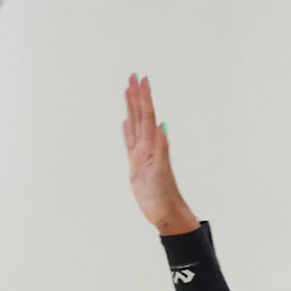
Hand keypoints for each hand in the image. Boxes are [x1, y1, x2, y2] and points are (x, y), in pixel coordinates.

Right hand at [123, 74, 200, 234]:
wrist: (165, 213)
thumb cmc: (164, 195)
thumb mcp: (161, 171)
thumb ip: (161, 148)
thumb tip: (161, 125)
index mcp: (153, 145)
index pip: (148, 115)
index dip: (145, 97)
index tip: (142, 79)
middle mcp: (148, 146)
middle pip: (140, 115)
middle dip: (137, 96)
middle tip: (133, 76)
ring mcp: (142, 155)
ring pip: (134, 125)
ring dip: (131, 108)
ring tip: (127, 92)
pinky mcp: (136, 165)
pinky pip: (129, 143)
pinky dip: (127, 132)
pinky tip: (126, 122)